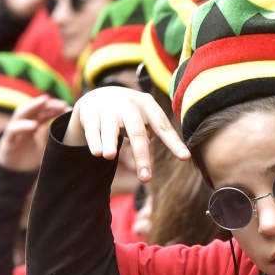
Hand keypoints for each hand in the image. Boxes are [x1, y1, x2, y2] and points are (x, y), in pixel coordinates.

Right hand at [0, 94, 70, 171]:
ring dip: (33, 106)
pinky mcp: (7, 140)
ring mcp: (15, 130)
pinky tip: (34, 125)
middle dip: (47, 104)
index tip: (67, 107)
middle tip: (60, 103)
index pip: (44, 112)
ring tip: (45, 102)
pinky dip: (22, 126)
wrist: (15, 174)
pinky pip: (13, 130)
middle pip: (34, 109)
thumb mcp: (44, 148)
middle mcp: (23, 124)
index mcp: (34, 125)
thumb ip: (50, 137)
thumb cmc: (31, 158)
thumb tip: (63, 127)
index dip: (55, 108)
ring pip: (21, 113)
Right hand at [62, 85, 188, 181]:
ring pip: (110, 128)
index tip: (185, 157)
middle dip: (141, 155)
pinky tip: (97, 153)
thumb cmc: (129, 113)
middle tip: (146, 179)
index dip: (174, 142)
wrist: (98, 95)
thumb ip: (157, 131)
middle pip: (137, 132)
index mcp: (147, 105)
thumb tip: (182, 154)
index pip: (163, 126)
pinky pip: (93, 129)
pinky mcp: (90, 112)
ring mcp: (108, 107)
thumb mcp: (144, 116)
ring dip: (110, 142)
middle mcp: (128, 104)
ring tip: (110, 157)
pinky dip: (95, 141)